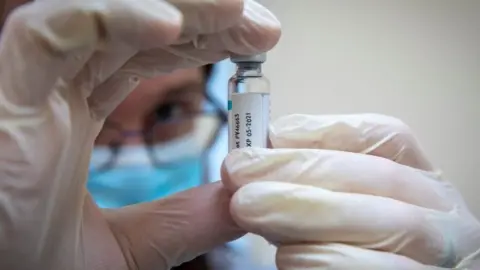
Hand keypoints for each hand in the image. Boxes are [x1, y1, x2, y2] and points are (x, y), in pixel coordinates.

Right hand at [0, 0, 279, 268]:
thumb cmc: (29, 268)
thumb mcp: (126, 250)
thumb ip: (184, 222)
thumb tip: (245, 199)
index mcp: (76, 116)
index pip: (147, 59)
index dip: (203, 45)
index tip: (256, 45)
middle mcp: (52, 91)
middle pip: (134, 31)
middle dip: (202, 21)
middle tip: (262, 25)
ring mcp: (24, 85)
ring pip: (100, 17)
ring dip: (174, 9)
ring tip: (235, 11)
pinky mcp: (1, 91)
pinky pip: (50, 31)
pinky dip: (110, 18)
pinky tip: (168, 24)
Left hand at [222, 114, 479, 268]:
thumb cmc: (333, 249)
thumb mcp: (317, 208)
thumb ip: (291, 187)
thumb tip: (241, 171)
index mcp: (417, 183)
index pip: (385, 137)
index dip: (327, 130)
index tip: (274, 132)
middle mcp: (441, 214)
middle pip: (382, 176)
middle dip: (303, 169)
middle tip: (238, 171)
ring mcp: (440, 256)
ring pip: (391, 223)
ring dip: (310, 210)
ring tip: (246, 208)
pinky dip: (332, 260)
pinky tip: (289, 257)